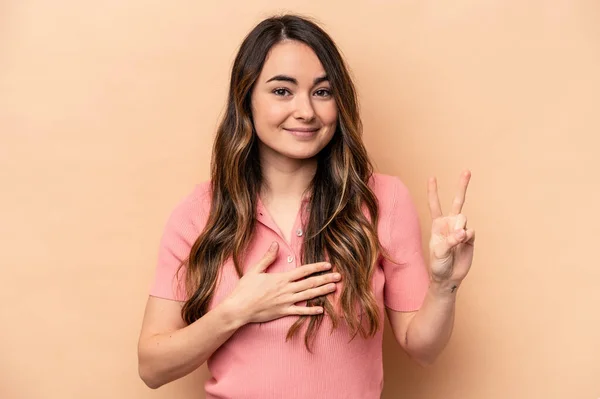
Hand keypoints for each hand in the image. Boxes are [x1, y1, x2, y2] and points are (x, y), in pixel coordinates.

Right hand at [224, 242, 340, 324]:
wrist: (238, 309)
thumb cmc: (245, 290)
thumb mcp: (255, 270)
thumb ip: (267, 258)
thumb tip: (275, 244)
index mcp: (281, 278)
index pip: (303, 271)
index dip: (317, 267)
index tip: (328, 265)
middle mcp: (286, 289)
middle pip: (310, 283)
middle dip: (325, 279)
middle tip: (339, 276)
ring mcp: (286, 302)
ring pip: (308, 296)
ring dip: (322, 292)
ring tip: (334, 288)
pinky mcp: (283, 312)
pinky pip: (300, 312)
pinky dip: (311, 311)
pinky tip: (321, 309)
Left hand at [427, 170, 475, 286]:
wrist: (449, 277)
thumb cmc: (438, 264)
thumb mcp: (438, 252)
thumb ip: (450, 240)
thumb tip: (463, 232)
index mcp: (437, 224)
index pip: (435, 204)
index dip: (433, 191)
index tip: (432, 177)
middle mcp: (449, 224)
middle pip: (457, 201)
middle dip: (462, 186)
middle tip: (467, 171)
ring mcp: (461, 230)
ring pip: (463, 218)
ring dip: (459, 228)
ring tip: (456, 240)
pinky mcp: (470, 238)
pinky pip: (471, 231)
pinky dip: (467, 237)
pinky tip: (463, 243)